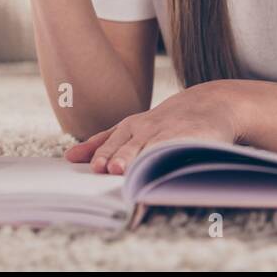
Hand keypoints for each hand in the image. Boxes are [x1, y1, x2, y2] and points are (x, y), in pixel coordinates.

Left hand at [64, 82, 240, 174]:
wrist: (207, 104)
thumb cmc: (162, 123)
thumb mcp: (131, 127)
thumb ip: (102, 142)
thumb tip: (70, 158)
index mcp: (130, 127)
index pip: (113, 142)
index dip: (104, 155)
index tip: (95, 168)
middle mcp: (147, 129)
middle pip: (131, 145)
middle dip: (121, 157)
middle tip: (112, 169)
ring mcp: (170, 133)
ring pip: (153, 149)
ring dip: (143, 160)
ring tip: (134, 172)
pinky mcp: (192, 137)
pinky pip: (180, 148)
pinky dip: (172, 157)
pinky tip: (166, 168)